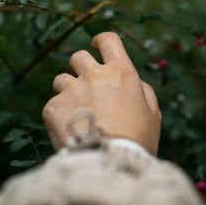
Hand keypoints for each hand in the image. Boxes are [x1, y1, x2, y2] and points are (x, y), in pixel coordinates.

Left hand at [42, 32, 161, 154]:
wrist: (109, 164)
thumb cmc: (137, 141)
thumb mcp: (153, 114)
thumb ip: (143, 91)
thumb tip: (134, 82)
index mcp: (121, 72)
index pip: (108, 40)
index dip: (101, 41)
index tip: (96, 46)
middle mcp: (94, 75)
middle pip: (78, 57)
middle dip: (81, 68)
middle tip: (86, 87)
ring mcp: (71, 89)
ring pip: (61, 79)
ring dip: (68, 91)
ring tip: (77, 114)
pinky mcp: (53, 107)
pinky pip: (53, 104)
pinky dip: (59, 115)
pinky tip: (69, 131)